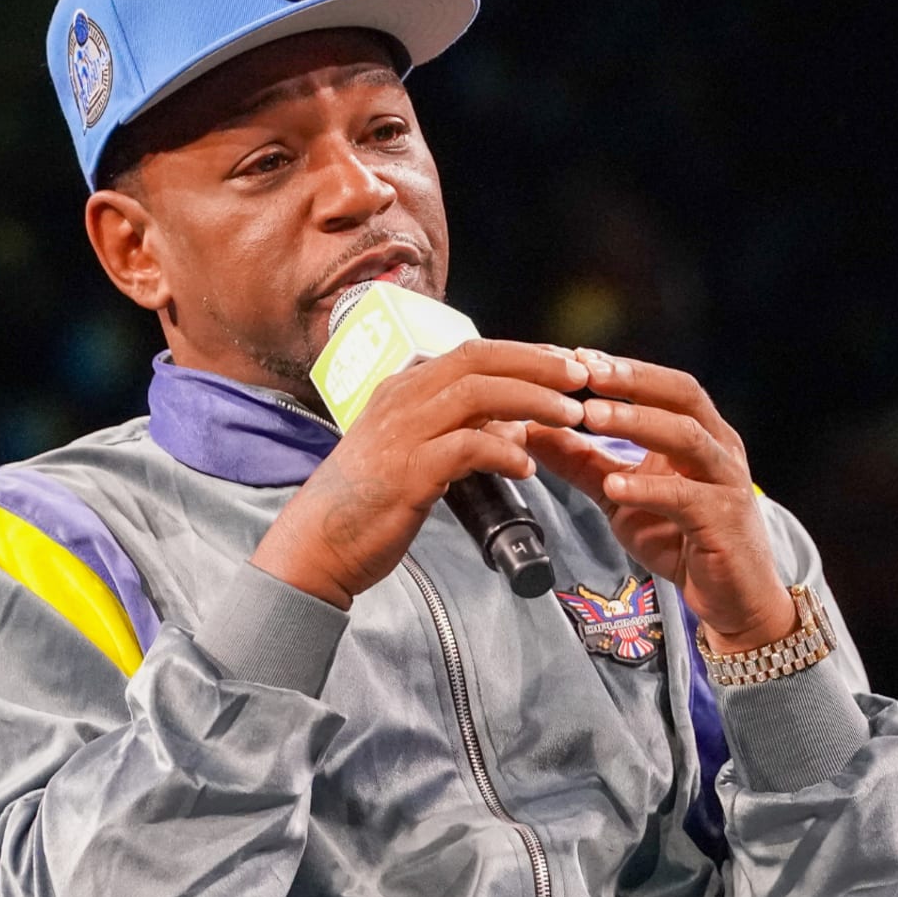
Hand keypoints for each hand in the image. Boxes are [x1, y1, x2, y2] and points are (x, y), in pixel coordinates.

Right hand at [252, 339, 589, 608]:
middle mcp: (401, 399)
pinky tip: (527, 466)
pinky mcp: (407, 472)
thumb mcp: (414, 451)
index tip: (566, 364)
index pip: (473, 352)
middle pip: (479, 360)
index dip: (525, 354)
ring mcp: (401, 433)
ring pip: (477, 395)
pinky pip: (466, 448)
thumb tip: (513, 425)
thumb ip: (461, 432)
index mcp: (403, 388)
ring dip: (531, 401)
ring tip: (569, 417)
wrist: (317, 544)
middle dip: (537, 364)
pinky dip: (502, 452)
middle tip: (580, 377)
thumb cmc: (367, 501)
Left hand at [524, 350, 795, 652]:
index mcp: (699, 434)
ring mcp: (726, 483)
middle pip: (682, 395)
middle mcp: (719, 448)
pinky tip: (614, 485)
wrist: (733, 599)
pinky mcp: (725, 522)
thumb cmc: (682, 539)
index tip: (576, 355)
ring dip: (637, 422)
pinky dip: (649, 488)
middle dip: (633, 380)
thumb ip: (582, 463)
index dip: (622, 368)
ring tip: (591, 416)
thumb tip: (532, 430)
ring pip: (688, 437)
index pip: (663, 385)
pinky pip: (688, 497)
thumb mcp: (621, 496)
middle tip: (585, 369)